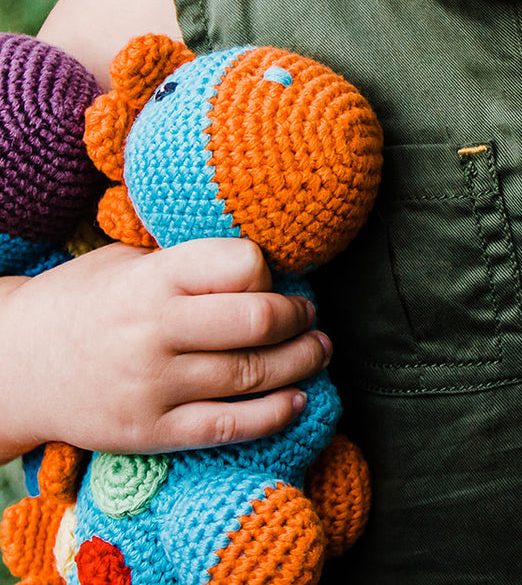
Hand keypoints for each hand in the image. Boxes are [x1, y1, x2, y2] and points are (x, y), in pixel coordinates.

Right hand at [0, 239, 330, 456]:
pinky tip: (297, 400)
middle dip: (298, 317)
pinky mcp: (150, 432)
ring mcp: (152, 387)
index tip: (273, 276)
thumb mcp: (125, 259)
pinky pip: (227, 427)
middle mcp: (154, 331)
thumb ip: (186, 262)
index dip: (269, 269)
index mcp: (151, 277)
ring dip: (301, 362)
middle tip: (311, 314)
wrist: (15, 364)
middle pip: (257, 322)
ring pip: (251, 375)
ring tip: (319, 350)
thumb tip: (261, 263)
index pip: (242, 265)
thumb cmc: (82, 299)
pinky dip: (273, 415)